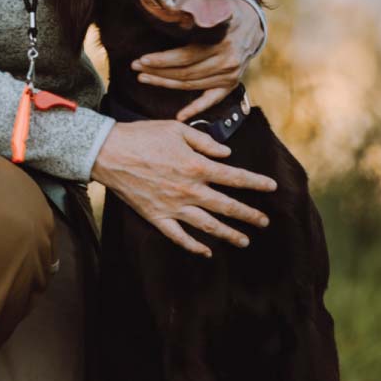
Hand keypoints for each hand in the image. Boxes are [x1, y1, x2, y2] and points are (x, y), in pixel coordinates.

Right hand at [90, 118, 276, 258]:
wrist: (109, 152)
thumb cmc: (143, 136)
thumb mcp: (177, 129)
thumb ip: (205, 141)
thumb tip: (227, 153)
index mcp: (197, 166)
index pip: (235, 177)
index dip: (255, 183)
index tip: (271, 187)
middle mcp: (190, 190)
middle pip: (227, 206)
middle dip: (249, 215)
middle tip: (264, 222)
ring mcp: (174, 206)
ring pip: (208, 225)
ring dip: (229, 234)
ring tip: (245, 241)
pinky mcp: (157, 216)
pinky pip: (179, 236)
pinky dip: (194, 246)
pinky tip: (207, 252)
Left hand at [129, 0, 263, 122]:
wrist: (252, 25)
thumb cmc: (225, 13)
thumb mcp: (213, 6)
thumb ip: (194, 10)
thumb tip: (168, 7)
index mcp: (221, 42)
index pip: (185, 56)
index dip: (161, 60)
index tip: (141, 60)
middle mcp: (227, 61)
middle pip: (186, 72)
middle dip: (158, 72)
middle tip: (137, 69)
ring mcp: (230, 76)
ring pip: (192, 85)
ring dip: (166, 84)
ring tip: (145, 79)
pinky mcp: (230, 85)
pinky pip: (211, 100)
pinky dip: (196, 109)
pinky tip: (180, 116)